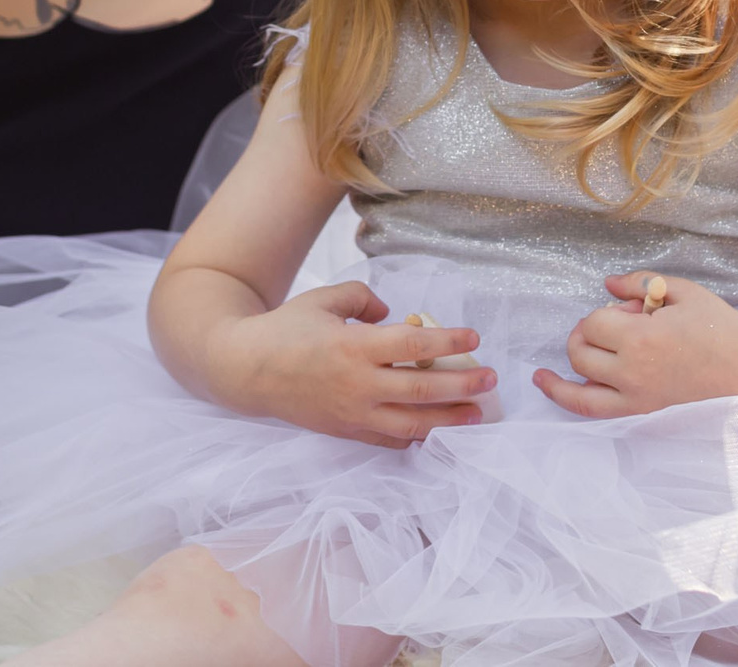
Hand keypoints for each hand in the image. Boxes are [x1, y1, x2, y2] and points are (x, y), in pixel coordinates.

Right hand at [211, 281, 496, 447]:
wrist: (246, 371)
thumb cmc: (286, 329)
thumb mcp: (325, 299)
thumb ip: (364, 299)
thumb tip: (393, 314)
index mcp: (353, 346)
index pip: (413, 344)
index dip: (447, 340)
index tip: (474, 337)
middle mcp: (357, 384)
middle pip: (422, 388)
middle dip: (462, 384)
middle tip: (490, 378)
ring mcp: (352, 413)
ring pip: (412, 423)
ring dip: (449, 419)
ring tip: (477, 414)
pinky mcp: (346, 431)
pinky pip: (389, 440)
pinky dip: (417, 437)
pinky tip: (436, 430)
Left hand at [534, 273, 737, 418]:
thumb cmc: (715, 322)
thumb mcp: (679, 289)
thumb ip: (638, 282)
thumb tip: (606, 285)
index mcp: (643, 339)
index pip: (595, 323)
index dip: (607, 311)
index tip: (634, 309)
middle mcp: (634, 372)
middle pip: (581, 352)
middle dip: (587, 332)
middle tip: (614, 324)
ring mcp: (637, 396)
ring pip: (579, 388)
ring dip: (564, 371)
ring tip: (551, 365)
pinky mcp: (642, 409)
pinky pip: (594, 410)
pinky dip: (566, 398)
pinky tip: (548, 384)